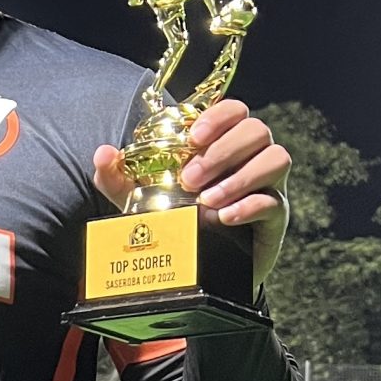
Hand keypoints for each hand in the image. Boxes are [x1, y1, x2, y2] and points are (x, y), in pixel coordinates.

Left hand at [93, 99, 290, 286]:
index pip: (235, 110)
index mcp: (223, 143)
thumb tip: (103, 153)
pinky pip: (275, 202)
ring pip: (277, 158)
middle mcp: (251, 157)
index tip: (193, 138)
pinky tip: (224, 218)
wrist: (198, 269)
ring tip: (207, 201)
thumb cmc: (175, 222)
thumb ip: (119, 177)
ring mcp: (268, 186)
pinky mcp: (275, 218)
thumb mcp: (140, 199)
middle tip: (190, 179)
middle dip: (222, 151)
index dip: (218, 117)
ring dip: (240, 176)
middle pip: (257, 130)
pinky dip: (250, 205)